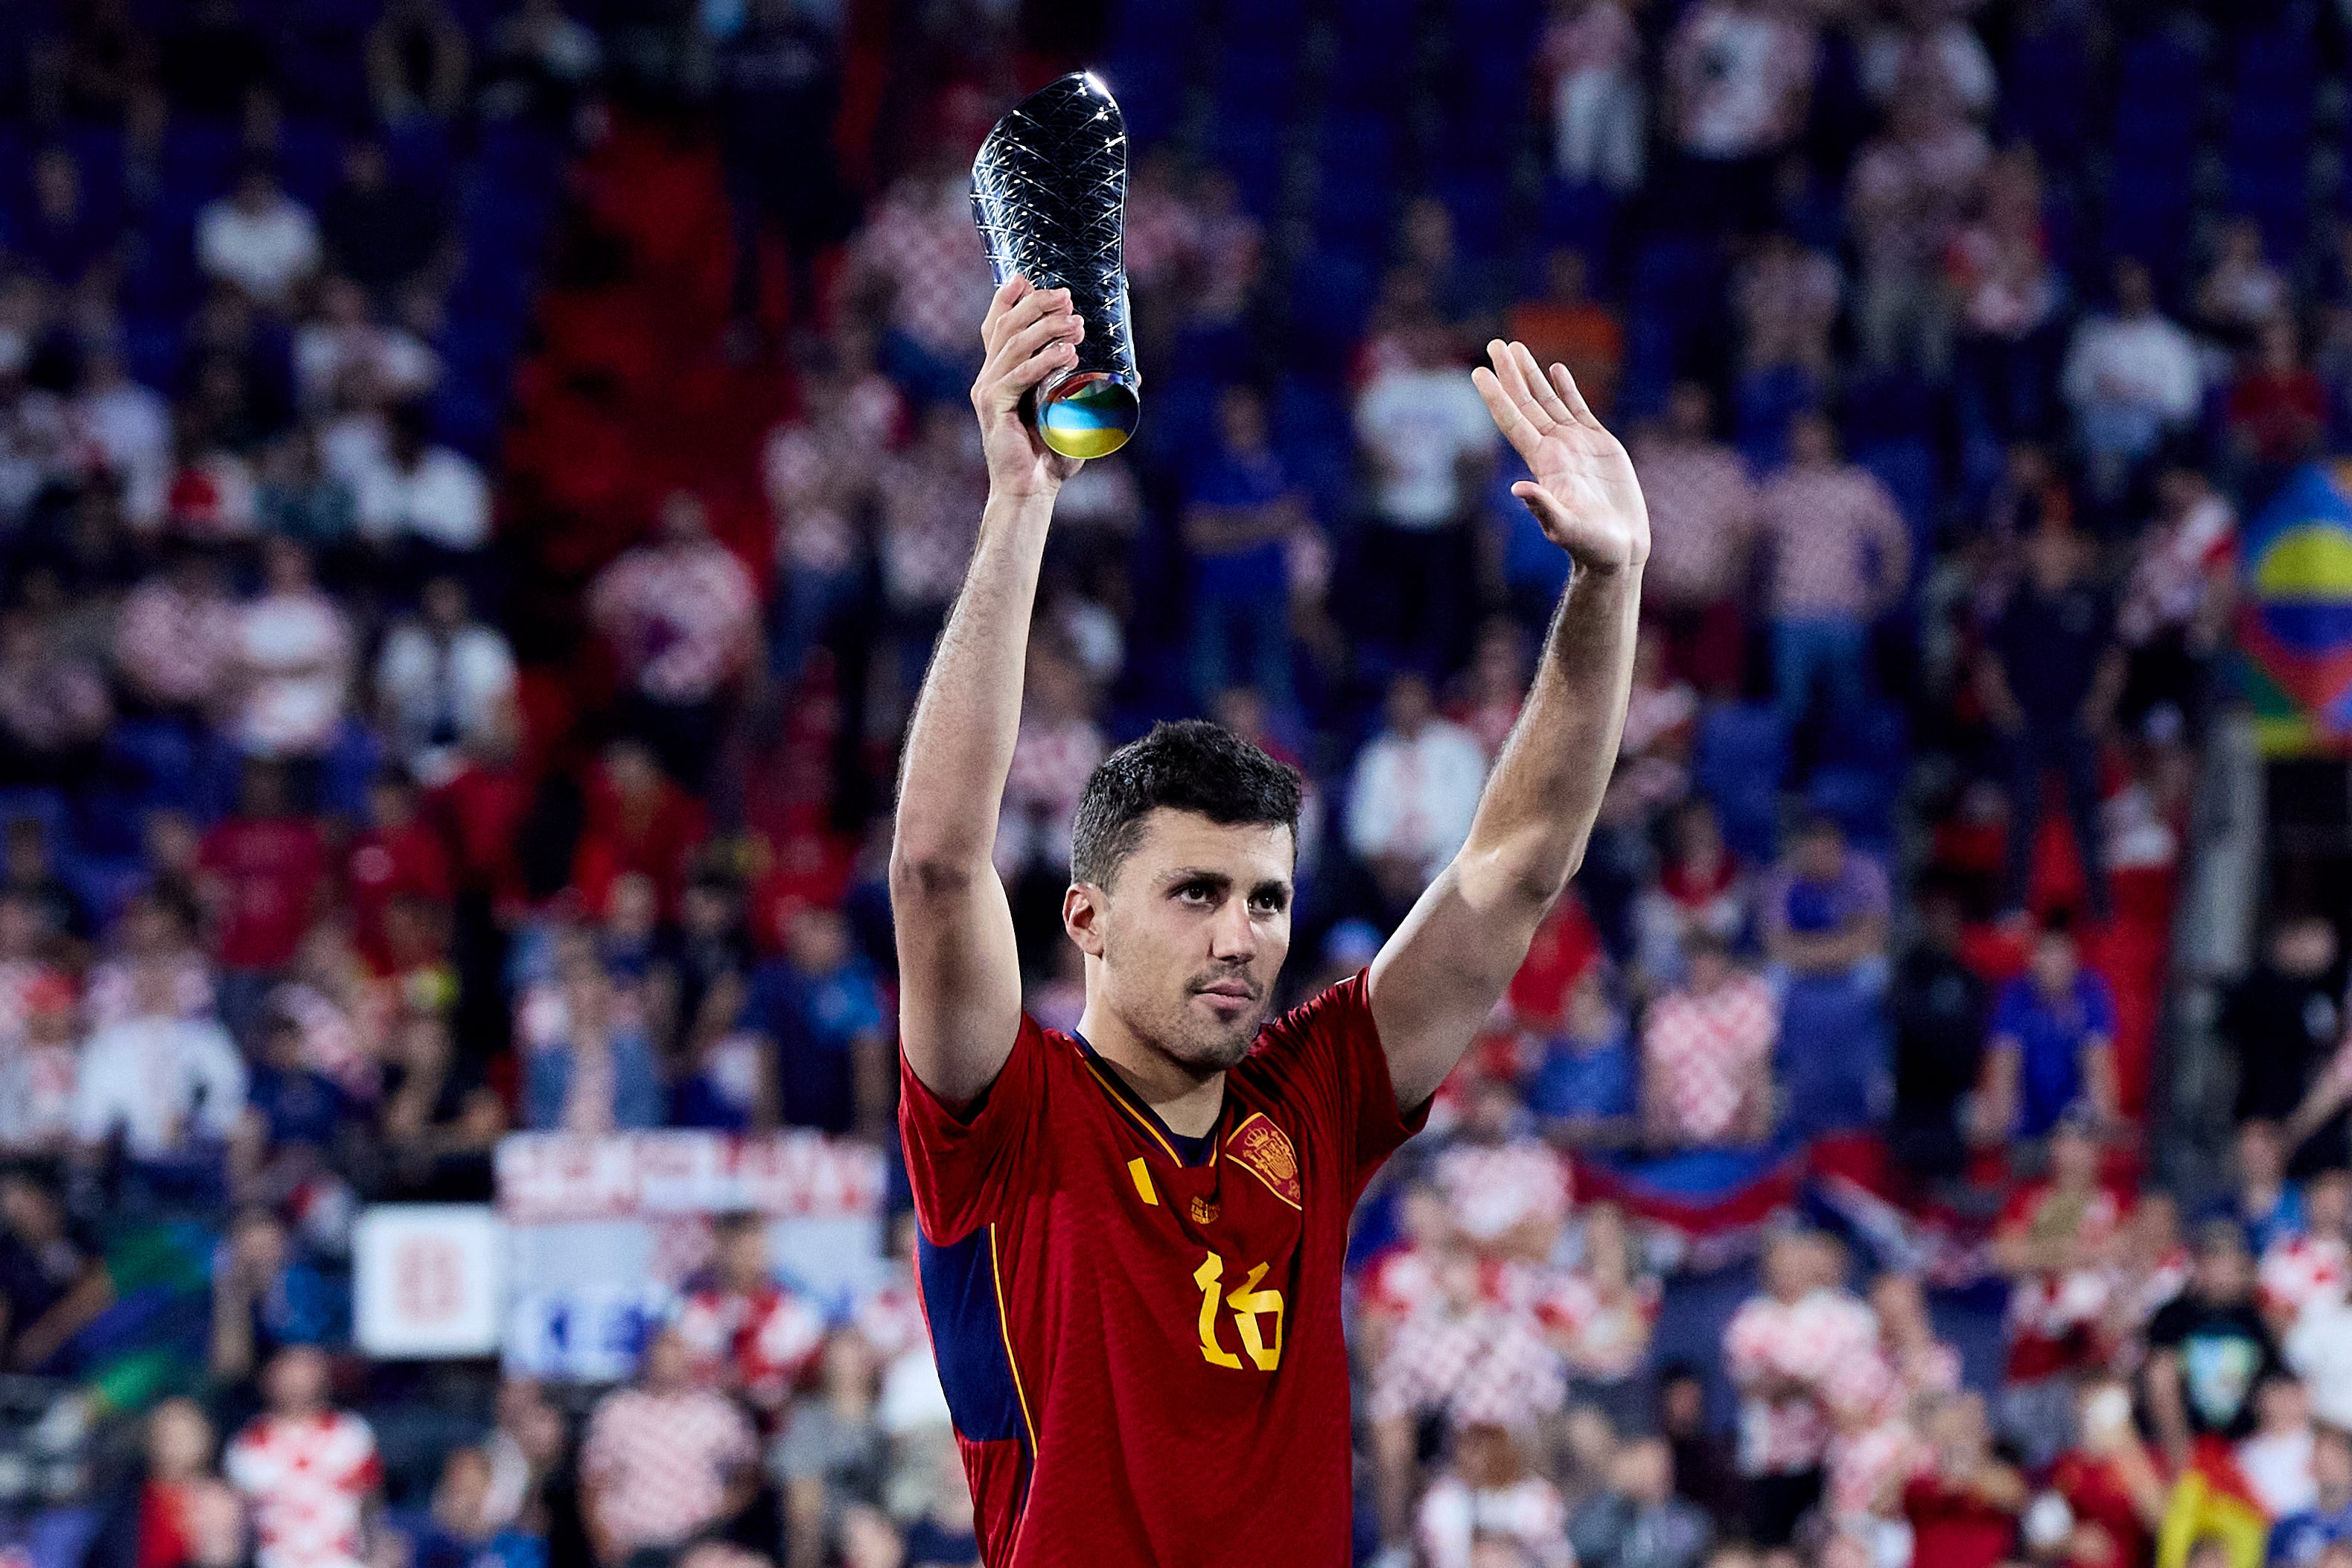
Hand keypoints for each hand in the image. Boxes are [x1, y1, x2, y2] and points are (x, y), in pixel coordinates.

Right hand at [971, 274, 1085, 500]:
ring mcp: (988, 392)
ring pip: (1013, 345)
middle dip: (1038, 306)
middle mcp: (988, 378)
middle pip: (1007, 327)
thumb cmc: (1052, 455)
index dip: (1007, 298)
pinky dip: (1043, 362)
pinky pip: (1018, 377)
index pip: (996, 326)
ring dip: (1046, 329)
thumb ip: (1095, 392)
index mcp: (999, 374)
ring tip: (1077, 325)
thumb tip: (1135, 375)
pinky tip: (1067, 354)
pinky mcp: (994, 408)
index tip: (1027, 278)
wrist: (1031, 490)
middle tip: (1068, 299)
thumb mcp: (1073, 415)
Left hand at [1472, 340, 1648, 574]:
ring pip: (1548, 401)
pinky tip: (1556, 369)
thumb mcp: (1565, 527)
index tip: (1478, 372)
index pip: (1513, 421)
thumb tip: (1518, 490)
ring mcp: (1575, 445)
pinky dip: (1566, 388)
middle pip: (1526, 403)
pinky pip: (1578, 409)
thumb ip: (1544, 508)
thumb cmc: (1590, 545)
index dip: (1496, 396)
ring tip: (1516, 348)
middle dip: (1510, 373)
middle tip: (1495, 344)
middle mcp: (1554, 449)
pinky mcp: (1599, 445)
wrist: (1619, 549)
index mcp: (1543, 463)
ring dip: (1532, 375)